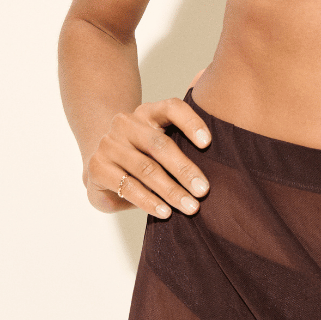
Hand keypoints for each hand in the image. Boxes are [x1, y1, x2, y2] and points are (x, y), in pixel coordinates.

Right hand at [84, 98, 210, 217]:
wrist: (102, 164)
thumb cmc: (144, 155)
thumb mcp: (161, 141)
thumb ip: (184, 139)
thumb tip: (222, 153)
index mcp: (147, 112)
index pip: (172, 108)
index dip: (191, 122)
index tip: (208, 143)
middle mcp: (126, 123)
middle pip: (160, 145)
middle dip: (185, 170)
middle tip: (204, 190)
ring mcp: (109, 145)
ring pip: (146, 169)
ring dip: (171, 191)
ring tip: (190, 207)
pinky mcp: (98, 168)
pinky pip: (129, 187)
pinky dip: (150, 201)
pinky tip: (165, 212)